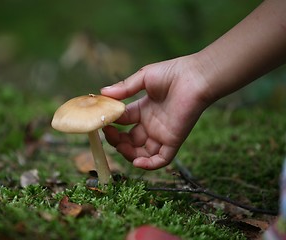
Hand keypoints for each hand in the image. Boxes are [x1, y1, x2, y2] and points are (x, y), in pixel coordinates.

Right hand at [101, 55, 209, 169]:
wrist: (195, 77)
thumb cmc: (172, 73)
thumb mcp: (144, 78)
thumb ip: (124, 87)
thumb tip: (102, 92)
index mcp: (143, 109)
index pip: (123, 121)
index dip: (111, 123)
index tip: (102, 121)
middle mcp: (151, 124)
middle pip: (130, 140)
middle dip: (117, 140)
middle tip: (108, 134)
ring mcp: (161, 134)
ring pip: (142, 152)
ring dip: (128, 154)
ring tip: (120, 146)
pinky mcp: (173, 140)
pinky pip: (161, 159)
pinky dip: (149, 165)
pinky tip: (136, 161)